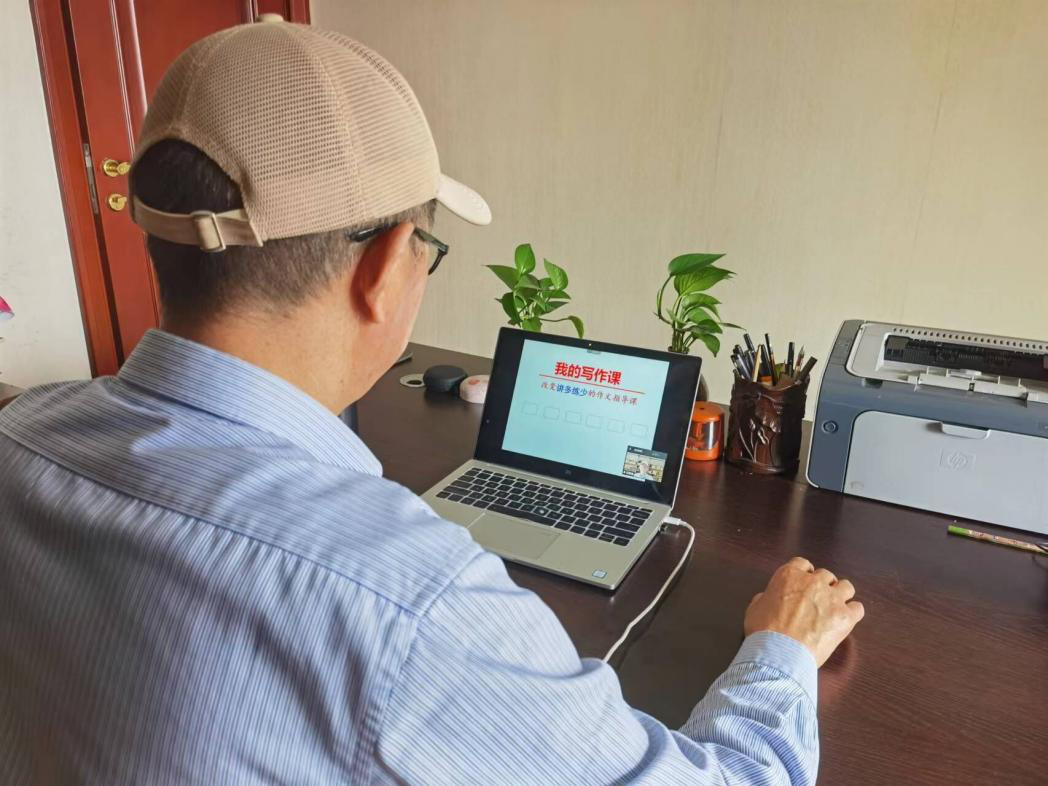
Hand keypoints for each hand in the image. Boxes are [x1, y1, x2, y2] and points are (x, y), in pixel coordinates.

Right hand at [743, 557, 864, 666]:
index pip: (802, 563)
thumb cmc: (764, 631)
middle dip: (823, 586)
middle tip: (818, 600)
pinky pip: (858, 608)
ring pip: (846, 586)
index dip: (804, 573)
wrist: (780, 651)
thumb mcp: (755, 608)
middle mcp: (813, 582)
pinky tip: (846, 620)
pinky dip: (853, 613)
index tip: (804, 583)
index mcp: (789, 576)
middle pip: (825, 575)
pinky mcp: (845, 616)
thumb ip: (766, 598)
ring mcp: (832, 598)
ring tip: (835, 607)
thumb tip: (768, 599)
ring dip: (841, 595)